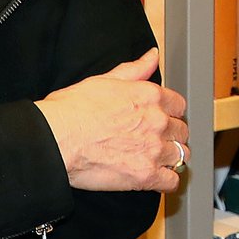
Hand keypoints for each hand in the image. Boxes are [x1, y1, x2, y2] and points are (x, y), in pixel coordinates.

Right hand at [34, 51, 189, 192]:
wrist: (57, 139)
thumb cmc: (72, 110)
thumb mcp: (104, 80)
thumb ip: (135, 69)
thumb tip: (152, 56)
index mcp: (150, 97)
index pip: (179, 105)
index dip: (170, 113)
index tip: (162, 119)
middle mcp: (157, 122)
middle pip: (181, 131)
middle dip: (171, 136)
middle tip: (156, 140)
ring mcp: (154, 149)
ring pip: (181, 155)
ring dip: (171, 158)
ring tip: (156, 160)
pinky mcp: (146, 175)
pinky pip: (171, 182)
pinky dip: (166, 181)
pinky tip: (156, 178)